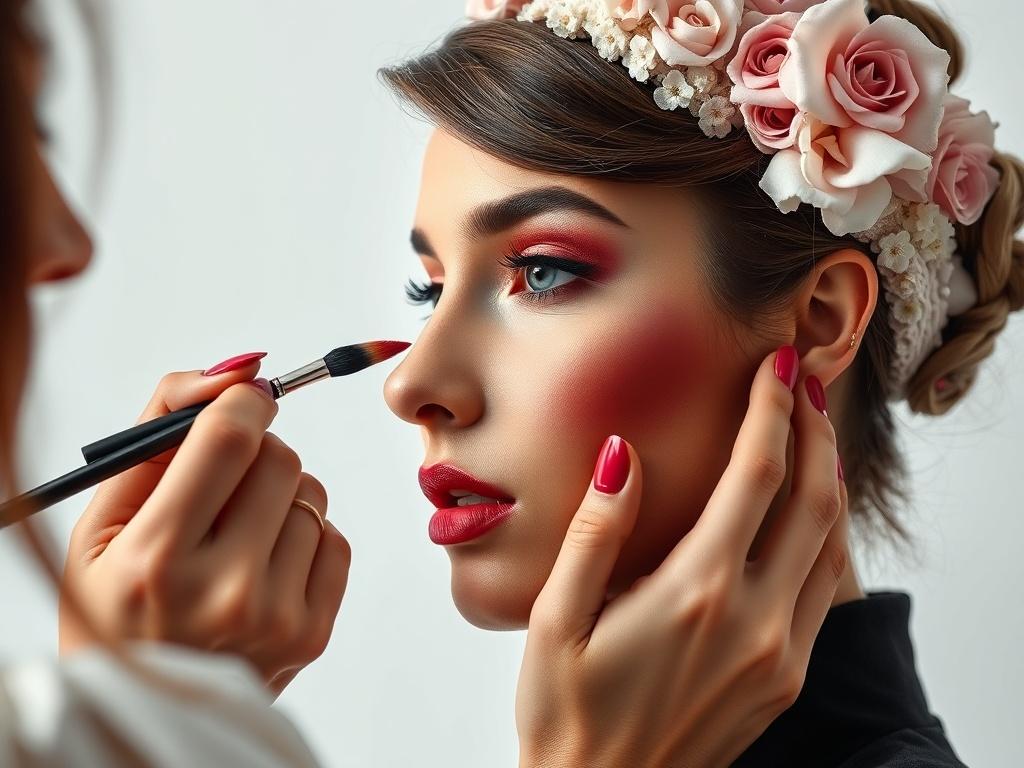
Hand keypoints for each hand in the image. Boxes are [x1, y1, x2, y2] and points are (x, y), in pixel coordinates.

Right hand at [60, 359, 351, 696]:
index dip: (242, 404)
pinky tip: (264, 564)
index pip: (229, 440)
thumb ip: (160, 432)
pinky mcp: (313, 634)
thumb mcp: (102, 520)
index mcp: (156, 559)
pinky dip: (305, 535)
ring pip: (312, 494)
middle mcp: (223, 590)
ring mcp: (276, 617)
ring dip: (280, 497)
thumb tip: (238, 371)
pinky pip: (335, 538)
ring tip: (237, 536)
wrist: (147, 704)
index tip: (242, 404)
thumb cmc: (117, 604)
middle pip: (281, 459)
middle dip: (257, 450)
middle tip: (226, 480)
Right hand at [516, 346, 847, 767]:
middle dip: (815, 431)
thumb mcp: (556, 618)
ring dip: (827, 479)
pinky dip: (825, 534)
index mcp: (695, 593)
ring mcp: (779, 653)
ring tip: (811, 433)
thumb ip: (595, 530)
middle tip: (804, 384)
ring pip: (832, 543)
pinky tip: (804, 512)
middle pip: (813, 500)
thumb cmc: (566, 711)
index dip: (771, 411)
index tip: (776, 365)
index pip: (756, 476)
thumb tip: (620, 454)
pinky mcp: (785, 677)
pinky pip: (824, 587)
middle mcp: (754, 620)